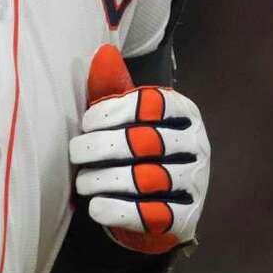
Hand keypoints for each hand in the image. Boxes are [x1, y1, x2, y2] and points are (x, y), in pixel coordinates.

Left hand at [70, 44, 208, 255]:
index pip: (149, 104)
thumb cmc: (137, 148)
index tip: (86, 123)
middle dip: (101, 147)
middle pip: (143, 142)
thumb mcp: (127, 116)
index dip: (111, 111)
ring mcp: (195, 182)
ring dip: (104, 180)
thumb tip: (103, 53)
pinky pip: (151, 215)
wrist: (160, 201)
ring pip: (145, 179)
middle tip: (75, 153)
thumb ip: (113, 87)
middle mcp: (196, 145)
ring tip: (82, 182)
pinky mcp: (187, 218)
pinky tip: (95, 207)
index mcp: (183, 112)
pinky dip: (118, 211)